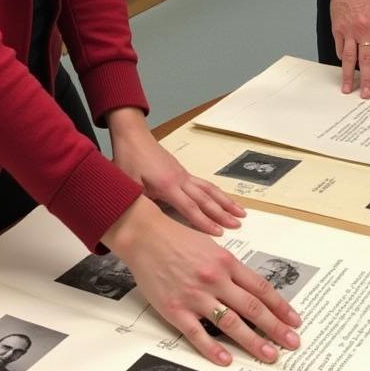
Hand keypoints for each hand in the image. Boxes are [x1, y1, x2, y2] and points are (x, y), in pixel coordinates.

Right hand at [104, 196, 301, 365]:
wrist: (146, 237)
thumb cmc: (179, 239)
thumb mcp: (211, 246)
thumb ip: (230, 268)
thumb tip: (251, 289)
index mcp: (226, 262)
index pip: (260, 288)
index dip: (280, 306)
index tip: (294, 320)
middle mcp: (215, 279)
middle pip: (252, 307)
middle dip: (275, 327)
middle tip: (293, 343)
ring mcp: (195, 296)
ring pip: (230, 323)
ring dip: (252, 341)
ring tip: (270, 354)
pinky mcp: (175, 309)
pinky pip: (197, 333)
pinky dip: (213, 348)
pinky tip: (227, 359)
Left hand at [108, 107, 243, 236]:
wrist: (134, 137)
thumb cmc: (129, 160)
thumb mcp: (129, 185)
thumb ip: (141, 203)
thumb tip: (149, 221)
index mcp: (167, 185)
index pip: (190, 207)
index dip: (204, 222)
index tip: (219, 232)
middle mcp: (180, 180)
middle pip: (206, 199)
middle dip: (222, 213)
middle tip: (238, 224)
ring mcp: (184, 175)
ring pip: (209, 189)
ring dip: (225, 201)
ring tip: (240, 211)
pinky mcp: (183, 172)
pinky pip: (204, 184)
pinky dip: (217, 193)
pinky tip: (223, 198)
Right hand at [329, 0, 369, 97]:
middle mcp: (365, 31)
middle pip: (367, 61)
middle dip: (367, 80)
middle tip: (367, 96)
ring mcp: (349, 31)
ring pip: (349, 58)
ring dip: (349, 76)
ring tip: (348, 89)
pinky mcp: (337, 29)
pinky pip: (339, 48)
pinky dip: (342, 58)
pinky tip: (343, 67)